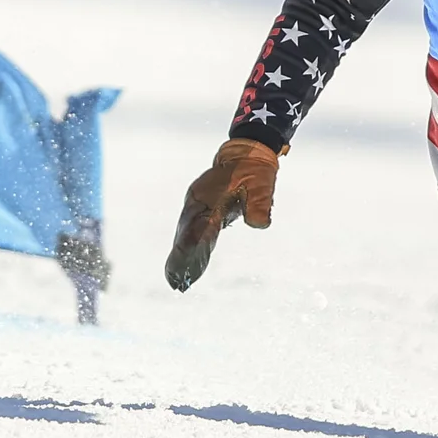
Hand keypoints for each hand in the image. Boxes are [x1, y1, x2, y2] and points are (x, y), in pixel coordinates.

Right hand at [164, 139, 280, 291]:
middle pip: (185, 235)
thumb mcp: (260, 186)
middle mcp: (196, 204)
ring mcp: (197, 208)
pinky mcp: (202, 213)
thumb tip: (260, 224)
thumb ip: (258, 205)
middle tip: (177, 282)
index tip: (184, 260)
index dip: (191, 245)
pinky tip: (192, 267)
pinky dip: (190, 251)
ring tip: (177, 281)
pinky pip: (192, 235)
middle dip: (181, 258)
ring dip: (183, 258)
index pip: (197, 226)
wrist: (247, 155)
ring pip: (186, 236)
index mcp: (207, 197)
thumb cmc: (254, 171)